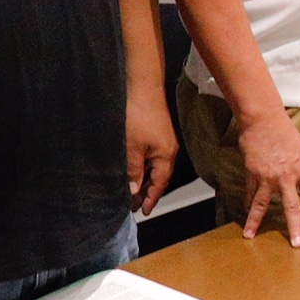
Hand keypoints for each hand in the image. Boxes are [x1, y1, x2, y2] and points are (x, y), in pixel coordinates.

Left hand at [124, 90, 178, 214]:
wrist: (143, 87)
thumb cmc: (139, 115)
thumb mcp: (132, 147)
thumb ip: (133, 170)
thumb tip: (133, 190)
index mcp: (166, 156)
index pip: (160, 184)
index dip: (151, 199)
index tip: (144, 212)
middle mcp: (168, 150)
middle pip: (159, 178)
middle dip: (146, 192)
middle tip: (133, 206)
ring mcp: (164, 141)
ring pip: (154, 168)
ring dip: (144, 180)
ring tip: (131, 192)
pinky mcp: (157, 134)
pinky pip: (151, 158)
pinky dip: (143, 168)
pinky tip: (134, 170)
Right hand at [238, 109, 299, 245]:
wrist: (263, 119)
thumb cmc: (285, 132)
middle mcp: (285, 177)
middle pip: (291, 207)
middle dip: (294, 227)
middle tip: (297, 244)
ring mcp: (266, 177)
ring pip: (261, 204)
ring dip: (255, 222)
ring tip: (250, 236)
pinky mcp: (251, 173)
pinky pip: (250, 191)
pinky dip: (248, 202)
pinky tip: (246, 211)